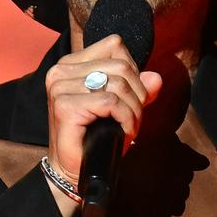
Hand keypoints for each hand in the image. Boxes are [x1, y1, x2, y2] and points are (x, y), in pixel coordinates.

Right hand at [45, 34, 162, 185]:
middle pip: (121, 65)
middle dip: (138, 94)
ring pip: (118, 83)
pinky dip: (126, 118)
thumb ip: (138, 90)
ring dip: (133, 109)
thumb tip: (156, 78)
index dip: (133, 71)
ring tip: (129, 126)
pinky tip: (124, 132)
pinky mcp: (65, 106)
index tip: (132, 98)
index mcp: (72, 63)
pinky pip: (111, 102)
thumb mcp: (122, 109)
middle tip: (134, 118)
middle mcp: (61, 70)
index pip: (115, 46)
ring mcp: (60, 87)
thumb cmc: (96, 138)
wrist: (75, 170)